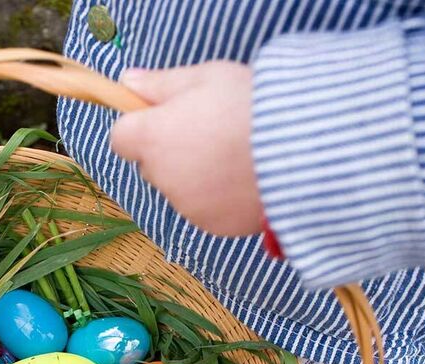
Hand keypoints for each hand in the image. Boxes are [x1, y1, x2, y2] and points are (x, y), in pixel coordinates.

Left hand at [110, 62, 263, 237]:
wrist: (303, 152)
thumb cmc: (252, 105)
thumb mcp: (206, 77)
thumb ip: (161, 83)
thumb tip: (126, 81)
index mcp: (152, 138)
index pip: (121, 138)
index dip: (141, 126)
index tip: (168, 116)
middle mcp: (162, 178)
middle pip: (152, 165)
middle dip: (171, 151)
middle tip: (212, 131)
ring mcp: (186, 206)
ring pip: (180, 188)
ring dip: (197, 175)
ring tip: (238, 155)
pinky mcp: (213, 226)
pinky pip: (206, 209)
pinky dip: (219, 197)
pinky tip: (248, 178)